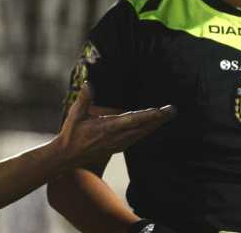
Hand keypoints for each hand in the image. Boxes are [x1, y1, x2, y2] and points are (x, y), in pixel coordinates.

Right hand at [54, 84, 175, 165]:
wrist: (67, 156)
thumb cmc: (71, 133)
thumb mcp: (74, 115)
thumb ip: (83, 99)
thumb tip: (88, 83)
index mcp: (107, 128)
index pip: (132, 121)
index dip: (148, 116)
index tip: (160, 111)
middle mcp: (116, 137)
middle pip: (143, 127)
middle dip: (159, 119)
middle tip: (173, 110)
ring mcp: (119, 144)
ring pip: (142, 134)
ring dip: (156, 125)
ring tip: (169, 115)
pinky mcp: (119, 147)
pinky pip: (138, 138)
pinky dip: (148, 130)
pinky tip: (156, 125)